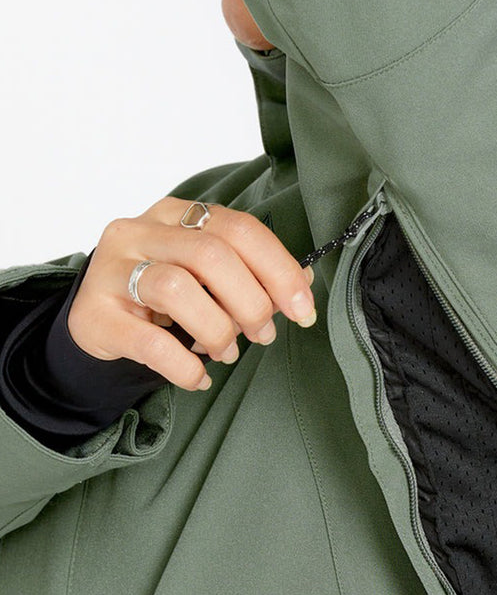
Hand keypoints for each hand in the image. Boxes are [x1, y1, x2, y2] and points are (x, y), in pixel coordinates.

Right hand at [67, 196, 314, 391]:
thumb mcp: (202, 276)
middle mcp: (140, 233)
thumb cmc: (158, 297)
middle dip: (251, 302)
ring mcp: (113, 271)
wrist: (95, 321)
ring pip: (179, 290)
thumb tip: (302, 284)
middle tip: (262, 334)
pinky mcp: (97, 315)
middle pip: (212, 255)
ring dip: (217, 329)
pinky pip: (151, 342)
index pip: (238, 229)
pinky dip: (184, 366)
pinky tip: (198, 377)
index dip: (278, 269)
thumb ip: (247, 273)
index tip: (302, 308)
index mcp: (175, 216)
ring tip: (227, 352)